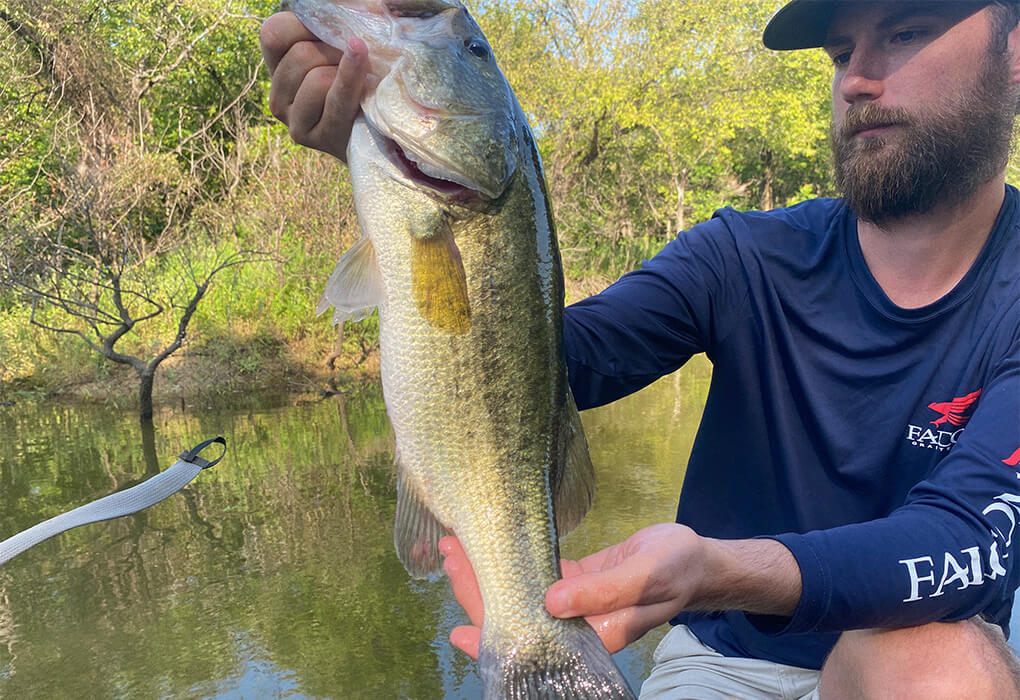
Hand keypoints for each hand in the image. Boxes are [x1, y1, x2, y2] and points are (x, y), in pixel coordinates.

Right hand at [259, 11, 367, 161]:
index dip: (307, 25)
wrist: (382, 132)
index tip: (336, 32)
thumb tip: (351, 5)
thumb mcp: (347, 45)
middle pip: (300, 55)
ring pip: (317, 77)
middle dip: (336, 52)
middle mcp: (278, 93)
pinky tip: (363, 62)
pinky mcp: (309, 136)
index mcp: (280, 66)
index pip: (274, 32)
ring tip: (363, 83)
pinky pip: (333, 96)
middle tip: (358, 60)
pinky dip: (351, 78)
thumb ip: (337, 20)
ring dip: (347, 73)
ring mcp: (291, 118)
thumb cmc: (366, 81)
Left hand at [438, 523, 705, 658]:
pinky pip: (537, 575)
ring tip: (456, 549)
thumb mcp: (644, 578)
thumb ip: (600, 592)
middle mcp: (575, 625)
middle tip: (449, 556)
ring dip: (490, 573)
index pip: (530, 634)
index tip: (457, 614)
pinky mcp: (576, 582)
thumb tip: (550, 601)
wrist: (698, 560)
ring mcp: (573, 603)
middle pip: (516, 613)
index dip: (491, 625)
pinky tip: (490, 547)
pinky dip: (514, 561)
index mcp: (591, 636)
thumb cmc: (676, 570)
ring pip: (521, 592)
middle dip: (478, 590)